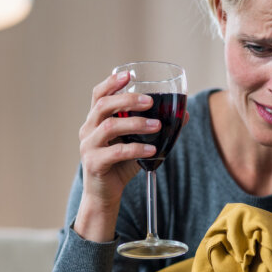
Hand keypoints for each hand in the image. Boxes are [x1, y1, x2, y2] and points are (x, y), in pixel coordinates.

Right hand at [73, 70, 159, 242]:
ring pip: (109, 127)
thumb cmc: (119, 166)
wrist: (104, 196)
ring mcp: (88, 147)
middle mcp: (88, 130)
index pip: (99, 95)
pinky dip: (136, 149)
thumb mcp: (137, 144)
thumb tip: (183, 116)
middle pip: (103, 106)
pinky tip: (152, 150)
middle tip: (150, 101)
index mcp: (95, 121)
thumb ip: (153, 129)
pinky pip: (116, 152)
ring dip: (136, 124)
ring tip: (157, 126)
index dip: (111, 83)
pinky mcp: (94, 164)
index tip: (128, 74)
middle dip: (128, 100)